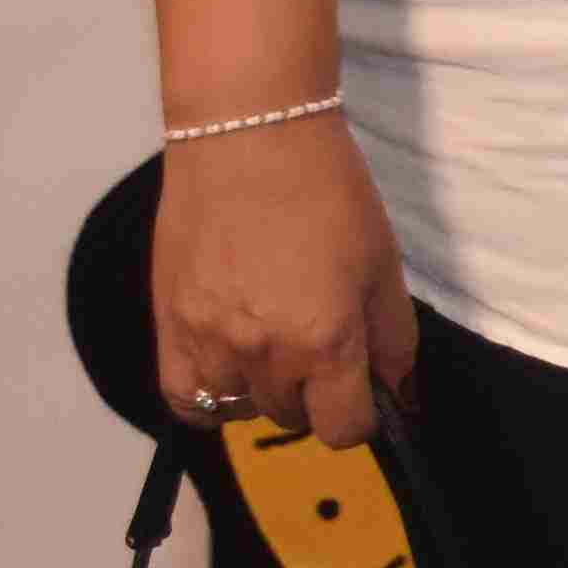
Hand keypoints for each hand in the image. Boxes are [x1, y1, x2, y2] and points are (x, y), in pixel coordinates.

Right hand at [149, 113, 420, 447]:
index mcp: (325, 341)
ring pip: (240, 409)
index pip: (343, 429)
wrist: (249, 139)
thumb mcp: (383, 266)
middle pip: (293, 417)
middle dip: (316, 394)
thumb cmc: (329, 194)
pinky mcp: (167, 325)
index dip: (361, 416)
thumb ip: (394, 340)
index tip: (363, 389)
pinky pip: (182, 399)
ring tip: (276, 343)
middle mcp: (262, 353)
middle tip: (322, 344)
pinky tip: (229, 367)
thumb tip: (400, 395)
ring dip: (264, 391)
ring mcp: (207, 342)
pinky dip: (208, 396)